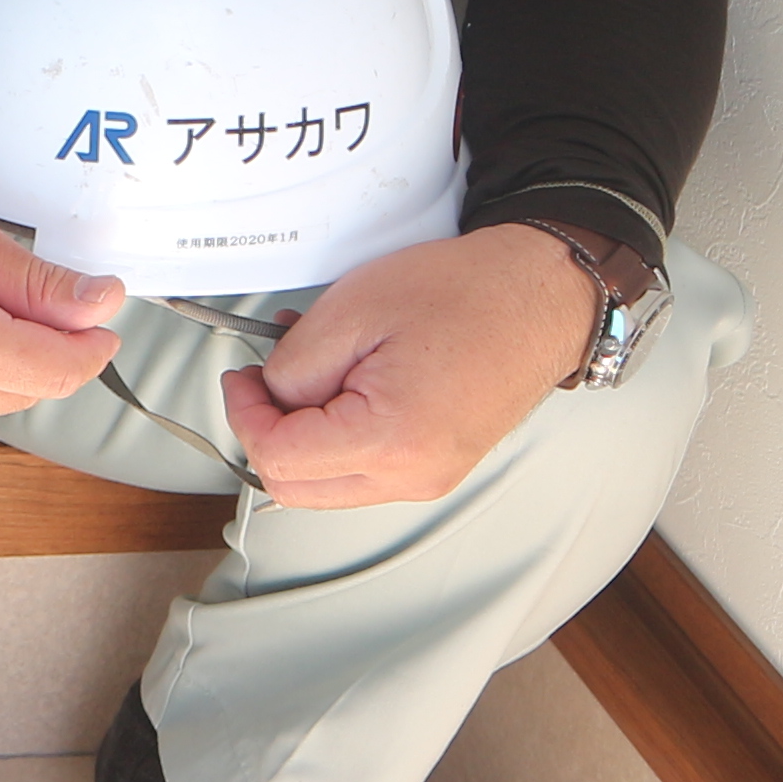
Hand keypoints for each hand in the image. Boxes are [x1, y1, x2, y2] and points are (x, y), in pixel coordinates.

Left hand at [222, 224, 590, 508]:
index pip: (279, 459)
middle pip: (295, 488)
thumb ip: (295, 364)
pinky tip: (338, 386)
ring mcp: (428, 477)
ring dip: (299, 436)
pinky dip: (335, 436)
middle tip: (261, 380)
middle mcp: (413, 475)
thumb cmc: (466, 293)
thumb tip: (268, 395)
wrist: (541, 297)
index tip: (241, 378)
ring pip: (325, 485)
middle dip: (265, 433)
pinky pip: (361, 470)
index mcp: (391, 440)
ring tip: (308, 371)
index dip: (244, 414)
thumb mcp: (352, 311)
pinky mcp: (435, 466)